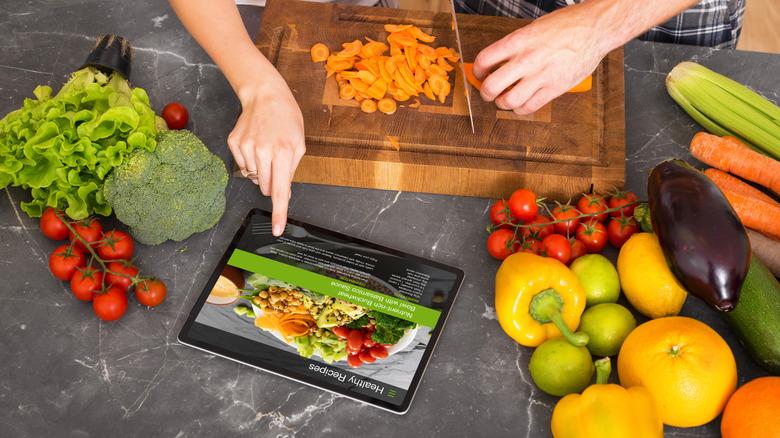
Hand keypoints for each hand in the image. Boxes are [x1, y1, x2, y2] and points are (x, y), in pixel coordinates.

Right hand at [228, 76, 305, 235]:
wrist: (265, 95)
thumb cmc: (287, 119)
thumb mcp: (299, 144)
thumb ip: (291, 172)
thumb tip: (282, 194)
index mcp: (284, 153)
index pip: (280, 191)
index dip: (279, 213)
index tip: (277, 230)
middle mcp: (263, 152)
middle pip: (265, 187)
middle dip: (272, 182)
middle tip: (276, 162)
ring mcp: (246, 147)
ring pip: (253, 178)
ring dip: (261, 170)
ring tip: (266, 148)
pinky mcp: (234, 143)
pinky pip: (243, 166)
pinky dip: (250, 161)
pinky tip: (255, 144)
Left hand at [471, 4, 605, 114]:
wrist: (595, 28)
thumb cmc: (567, 24)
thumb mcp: (533, 28)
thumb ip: (515, 46)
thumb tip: (500, 61)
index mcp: (518, 41)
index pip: (483, 61)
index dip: (476, 72)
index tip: (479, 75)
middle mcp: (526, 59)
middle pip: (491, 86)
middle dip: (485, 93)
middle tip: (488, 92)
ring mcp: (541, 76)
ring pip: (508, 101)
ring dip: (502, 104)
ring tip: (505, 99)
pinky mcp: (555, 88)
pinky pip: (529, 107)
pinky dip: (521, 109)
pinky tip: (522, 102)